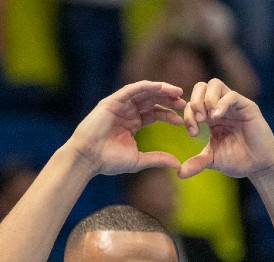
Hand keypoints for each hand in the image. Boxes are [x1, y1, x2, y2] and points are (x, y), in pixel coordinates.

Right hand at [66, 81, 185, 175]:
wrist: (88, 158)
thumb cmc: (108, 161)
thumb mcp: (139, 160)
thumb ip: (158, 159)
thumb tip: (177, 164)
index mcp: (133, 123)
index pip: (155, 114)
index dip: (169, 114)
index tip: (183, 119)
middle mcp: (127, 111)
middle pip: (152, 100)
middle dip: (169, 99)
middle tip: (184, 102)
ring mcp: (120, 104)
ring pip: (145, 92)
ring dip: (161, 89)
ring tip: (177, 92)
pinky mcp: (113, 100)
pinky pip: (132, 89)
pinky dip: (147, 86)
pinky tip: (160, 87)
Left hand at [180, 78, 273, 178]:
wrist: (258, 166)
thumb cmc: (237, 161)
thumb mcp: (212, 160)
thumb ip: (196, 163)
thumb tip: (179, 173)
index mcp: (210, 117)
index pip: (192, 104)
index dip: (188, 115)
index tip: (193, 133)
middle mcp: (220, 107)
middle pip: (201, 87)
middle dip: (195, 102)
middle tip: (199, 120)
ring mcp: (234, 105)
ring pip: (214, 84)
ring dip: (206, 99)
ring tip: (208, 118)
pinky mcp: (247, 106)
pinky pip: (231, 95)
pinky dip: (221, 103)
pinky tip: (217, 117)